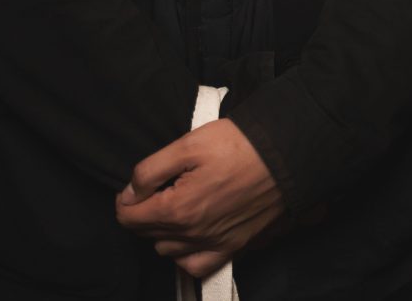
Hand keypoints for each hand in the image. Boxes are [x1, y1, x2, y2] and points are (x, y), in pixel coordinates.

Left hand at [115, 118, 281, 277]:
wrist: (285, 153)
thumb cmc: (239, 144)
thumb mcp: (187, 144)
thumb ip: (148, 171)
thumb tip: (129, 194)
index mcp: (177, 208)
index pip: (127, 216)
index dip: (126, 198)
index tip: (138, 185)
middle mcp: (192, 233)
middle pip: (145, 233)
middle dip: (144, 211)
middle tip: (161, 188)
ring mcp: (213, 243)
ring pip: (166, 249)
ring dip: (163, 231)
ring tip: (177, 206)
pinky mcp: (232, 246)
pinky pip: (194, 266)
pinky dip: (185, 255)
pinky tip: (189, 236)